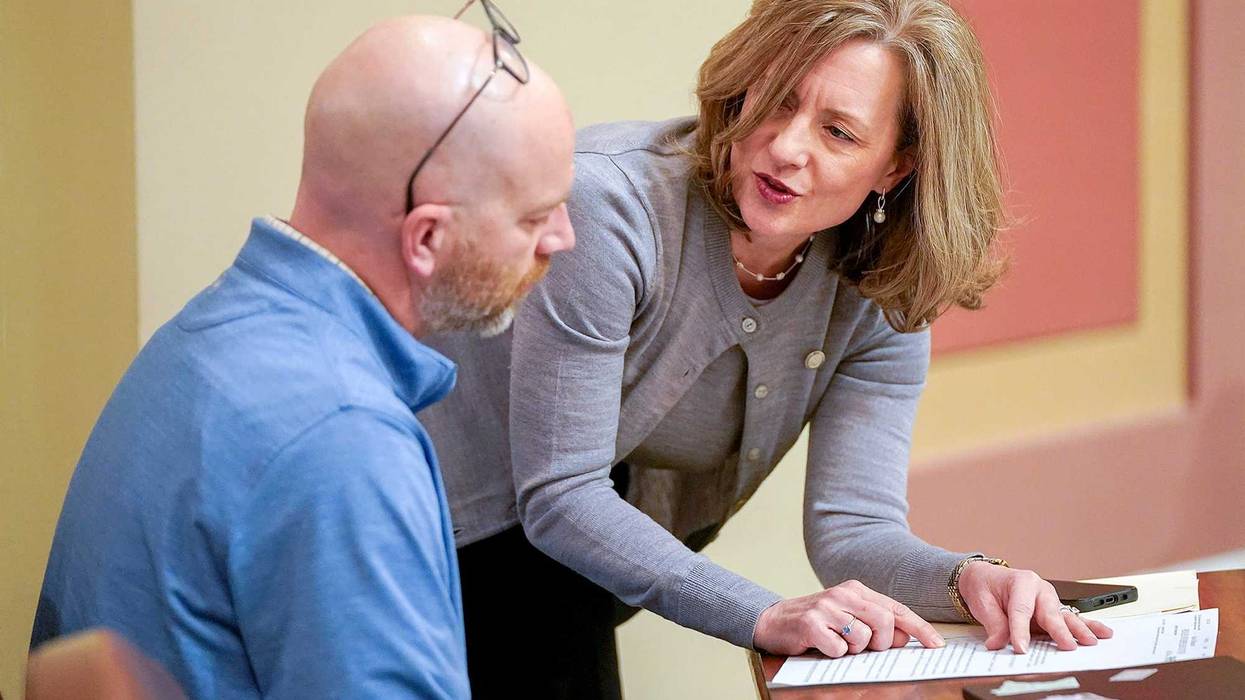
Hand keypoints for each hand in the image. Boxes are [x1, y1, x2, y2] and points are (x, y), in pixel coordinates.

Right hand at [753, 579, 944, 657]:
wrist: (772, 621)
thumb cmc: (815, 622)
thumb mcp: (848, 620)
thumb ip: (876, 625)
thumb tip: (906, 636)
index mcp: (855, 590)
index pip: (896, 608)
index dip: (919, 627)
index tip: (936, 644)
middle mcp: (842, 594)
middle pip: (885, 621)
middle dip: (883, 642)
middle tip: (866, 647)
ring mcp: (826, 608)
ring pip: (863, 637)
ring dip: (855, 649)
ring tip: (838, 643)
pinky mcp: (811, 625)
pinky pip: (839, 649)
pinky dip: (835, 654)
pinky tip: (822, 645)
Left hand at [957, 562, 1113, 653]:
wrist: (987, 578)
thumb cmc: (986, 586)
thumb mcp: (982, 603)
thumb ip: (994, 624)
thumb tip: (998, 643)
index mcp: (1021, 582)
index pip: (1021, 610)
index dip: (1020, 631)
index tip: (1020, 648)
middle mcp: (1040, 590)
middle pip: (1050, 613)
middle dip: (1059, 631)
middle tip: (1067, 646)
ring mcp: (1049, 601)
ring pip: (1066, 617)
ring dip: (1080, 630)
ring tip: (1091, 641)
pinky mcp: (1054, 611)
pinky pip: (1072, 620)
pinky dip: (1088, 627)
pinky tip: (1103, 633)